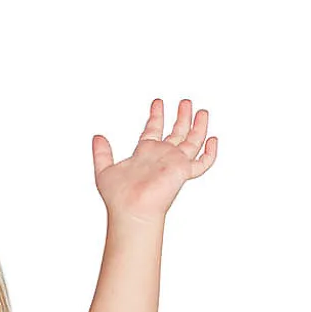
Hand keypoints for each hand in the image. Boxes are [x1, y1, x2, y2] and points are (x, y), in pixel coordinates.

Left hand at [92, 99, 217, 222]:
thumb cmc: (118, 197)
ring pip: (192, 141)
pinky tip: (213, 139)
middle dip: (181, 117)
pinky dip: (209, 152)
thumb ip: (102, 153)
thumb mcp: (104, 169)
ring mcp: (174, 163)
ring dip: (197, 126)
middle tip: (185, 102)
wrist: (131, 209)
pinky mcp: (184, 171)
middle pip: (176, 132)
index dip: (156, 116)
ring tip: (201, 111)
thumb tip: (97, 137)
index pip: (153, 130)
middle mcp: (162, 157)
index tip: (158, 102)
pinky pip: (202, 162)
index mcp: (145, 153)